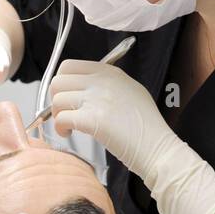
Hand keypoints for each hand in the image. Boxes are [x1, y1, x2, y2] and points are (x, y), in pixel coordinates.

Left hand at [48, 60, 214, 213]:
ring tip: (69, 126)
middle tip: (65, 112)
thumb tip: (80, 89)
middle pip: (58, 81)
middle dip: (56, 98)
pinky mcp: (93, 119)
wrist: (158, 147)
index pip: (69, 66)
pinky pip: (62, 118)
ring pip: (57, 100)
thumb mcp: (131, 91)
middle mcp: (102, 81)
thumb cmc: (146, 126)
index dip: (63, 83)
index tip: (67, 97)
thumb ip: (107, 84)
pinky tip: (69, 133)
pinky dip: (61, 127)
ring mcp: (97, 99)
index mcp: (110, 72)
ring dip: (57, 114)